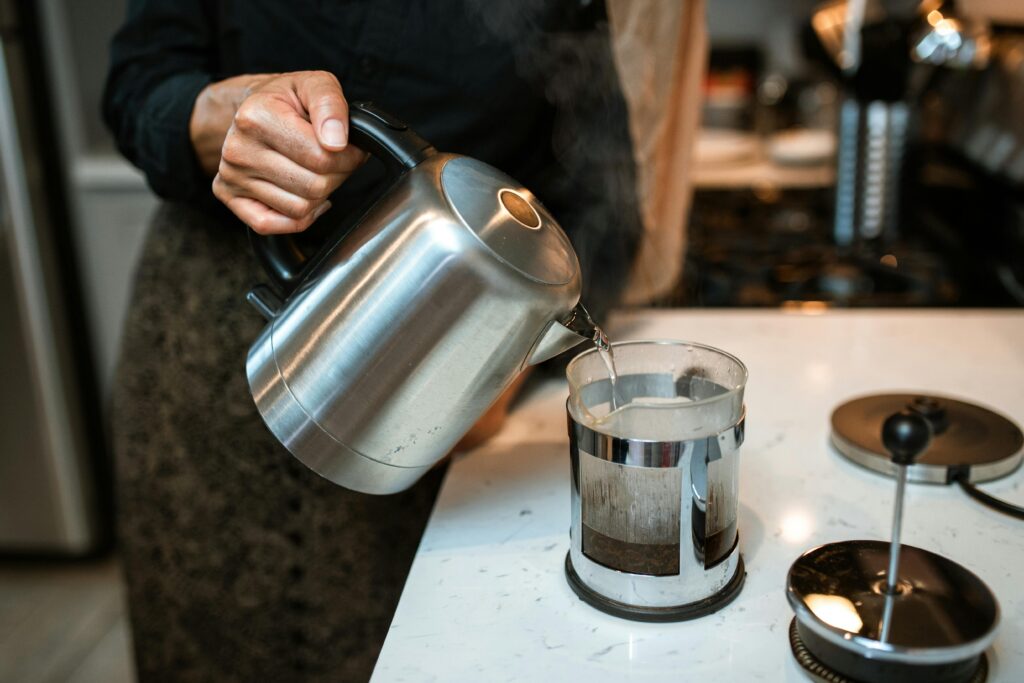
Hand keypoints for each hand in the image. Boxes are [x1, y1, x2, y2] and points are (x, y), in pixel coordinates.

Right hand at [195, 71, 366, 233]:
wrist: (250, 107)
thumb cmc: (286, 99)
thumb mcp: (315, 85)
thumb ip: (331, 105)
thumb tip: (336, 142)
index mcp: (256, 117)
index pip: (321, 158)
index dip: (350, 157)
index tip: (352, 149)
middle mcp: (238, 149)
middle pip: (313, 188)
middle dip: (337, 176)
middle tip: (336, 161)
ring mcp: (231, 176)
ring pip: (298, 209)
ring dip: (319, 196)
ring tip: (317, 173)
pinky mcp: (228, 196)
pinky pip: (270, 225)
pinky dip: (296, 218)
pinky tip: (303, 196)